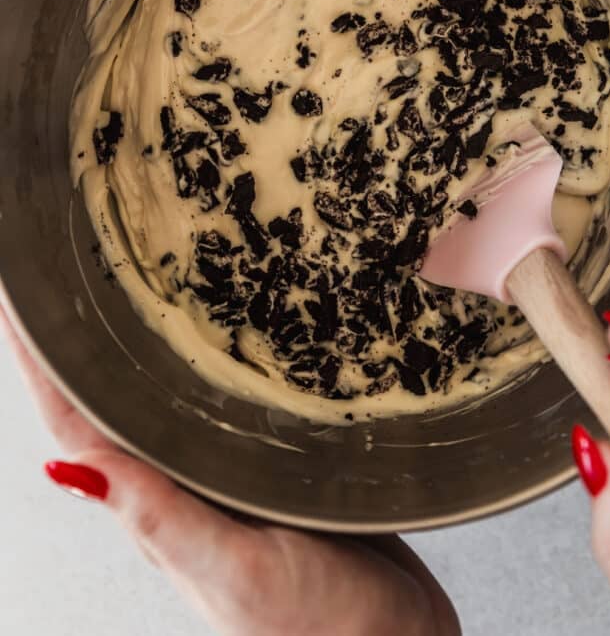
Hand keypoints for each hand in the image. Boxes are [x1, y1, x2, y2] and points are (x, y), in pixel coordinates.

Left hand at [0, 308, 459, 635]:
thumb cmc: (319, 625)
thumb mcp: (235, 569)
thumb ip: (159, 517)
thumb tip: (64, 469)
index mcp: (160, 504)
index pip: (78, 422)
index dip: (41, 362)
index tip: (17, 300)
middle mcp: (187, 482)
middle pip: (116, 398)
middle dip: (85, 337)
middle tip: (68, 270)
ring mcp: (231, 471)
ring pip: (173, 392)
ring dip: (142, 341)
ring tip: (128, 280)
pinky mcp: (279, 461)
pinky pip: (233, 400)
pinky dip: (215, 359)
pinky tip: (226, 329)